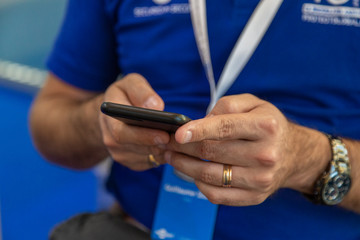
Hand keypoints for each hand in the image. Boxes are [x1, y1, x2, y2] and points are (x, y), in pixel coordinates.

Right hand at [99, 73, 169, 170]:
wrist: (114, 114)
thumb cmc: (126, 95)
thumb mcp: (131, 83)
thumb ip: (141, 91)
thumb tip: (156, 106)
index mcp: (109, 118)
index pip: (122, 133)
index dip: (144, 136)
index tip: (164, 134)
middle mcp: (110, 139)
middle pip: (136, 148)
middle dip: (158, 144)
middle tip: (178, 140)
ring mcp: (120, 153)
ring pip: (146, 156)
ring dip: (163, 151)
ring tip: (181, 143)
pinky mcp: (131, 161)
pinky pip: (150, 162)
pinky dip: (163, 156)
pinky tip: (175, 147)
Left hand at [165, 94, 328, 205]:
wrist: (293, 154)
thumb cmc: (268, 125)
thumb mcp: (254, 104)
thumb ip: (227, 105)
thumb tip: (201, 121)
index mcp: (265, 126)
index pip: (225, 128)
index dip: (198, 130)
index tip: (177, 133)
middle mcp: (265, 154)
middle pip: (212, 152)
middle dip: (183, 147)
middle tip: (166, 142)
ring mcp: (261, 179)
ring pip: (210, 175)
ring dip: (184, 166)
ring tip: (171, 157)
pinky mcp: (255, 196)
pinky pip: (218, 195)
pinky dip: (199, 184)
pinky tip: (192, 173)